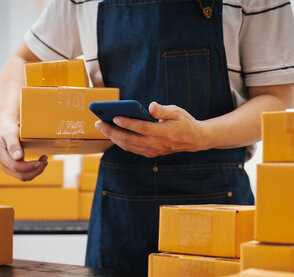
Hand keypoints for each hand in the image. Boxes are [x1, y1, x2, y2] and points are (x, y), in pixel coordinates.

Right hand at [0, 121, 47, 180]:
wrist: (6, 131)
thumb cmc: (8, 130)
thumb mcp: (10, 134)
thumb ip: (13, 145)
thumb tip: (18, 157)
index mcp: (1, 156)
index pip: (15, 167)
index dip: (29, 167)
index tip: (40, 162)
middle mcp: (3, 165)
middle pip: (21, 175)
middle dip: (35, 170)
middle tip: (45, 161)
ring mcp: (8, 169)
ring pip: (24, 177)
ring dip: (36, 171)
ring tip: (44, 161)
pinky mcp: (14, 170)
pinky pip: (25, 175)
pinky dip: (34, 171)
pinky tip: (40, 163)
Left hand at [94, 102, 208, 157]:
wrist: (194, 139)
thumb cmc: (184, 122)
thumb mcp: (177, 112)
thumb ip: (162, 110)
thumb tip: (150, 106)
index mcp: (164, 133)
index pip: (142, 128)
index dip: (128, 123)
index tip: (114, 117)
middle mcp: (156, 144)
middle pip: (130, 139)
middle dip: (112, 131)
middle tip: (99, 122)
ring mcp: (152, 151)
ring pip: (128, 146)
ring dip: (113, 137)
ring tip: (102, 127)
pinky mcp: (150, 153)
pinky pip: (132, 148)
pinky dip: (120, 141)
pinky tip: (112, 133)